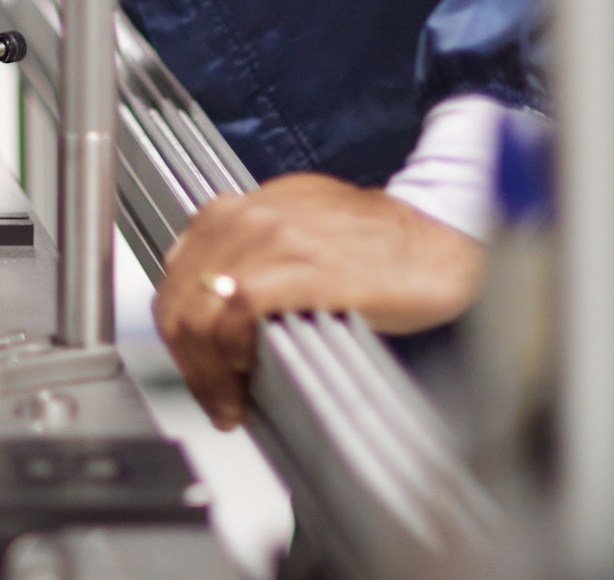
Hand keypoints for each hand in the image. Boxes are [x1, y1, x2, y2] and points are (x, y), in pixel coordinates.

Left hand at [152, 173, 483, 430]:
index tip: (197, 372)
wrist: (438, 238)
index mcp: (236, 211)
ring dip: (207, 371)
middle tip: (214, 400)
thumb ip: (248, 262)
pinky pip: (238, 311)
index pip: (175, 280)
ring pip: (199, 311)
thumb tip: (218, 316)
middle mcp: (245, 217)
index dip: (179, 337)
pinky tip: (252, 372)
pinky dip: (233, 352)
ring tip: (232, 401)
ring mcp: (272, 238)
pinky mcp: (304, 266)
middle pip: (177, 300)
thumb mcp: (294, 235)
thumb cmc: (378, 244)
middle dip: (188, 363)